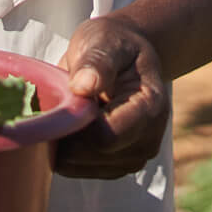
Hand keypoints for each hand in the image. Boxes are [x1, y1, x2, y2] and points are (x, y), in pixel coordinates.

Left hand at [54, 15, 169, 178]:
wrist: (126, 55)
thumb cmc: (114, 44)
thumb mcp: (105, 39)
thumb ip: (98, 60)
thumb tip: (84, 85)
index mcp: (150, 106)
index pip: (106, 136)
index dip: (76, 122)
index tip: (64, 98)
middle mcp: (150, 138)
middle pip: (94, 155)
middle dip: (69, 133)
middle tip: (61, 102)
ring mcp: (136, 156)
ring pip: (84, 167)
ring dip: (67, 142)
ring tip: (70, 110)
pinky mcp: (119, 164)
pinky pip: (81, 171)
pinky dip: (68, 152)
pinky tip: (71, 125)